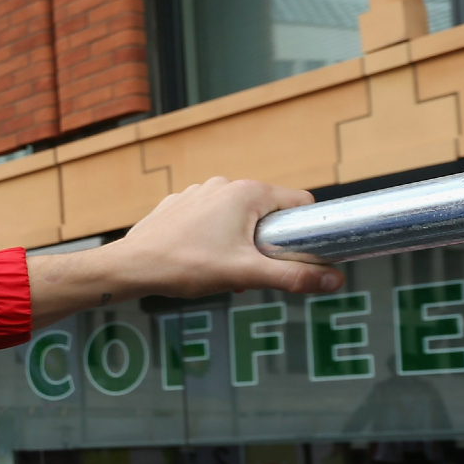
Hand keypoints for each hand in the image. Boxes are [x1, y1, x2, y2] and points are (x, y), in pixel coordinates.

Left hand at [66, 177, 338, 306]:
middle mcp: (225, 184)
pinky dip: (214, 240)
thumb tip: (335, 280)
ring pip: (239, 219)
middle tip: (250, 271)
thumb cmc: (184, 266)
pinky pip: (211, 220)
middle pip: (268, 214)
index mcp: (248, 192)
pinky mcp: (180, 205)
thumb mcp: (245, 274)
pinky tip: (198, 261)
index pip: (300, 205)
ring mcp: (200, 192)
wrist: (128, 267)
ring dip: (241, 245)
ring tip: (221, 270)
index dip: (305, 232)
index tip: (298, 256)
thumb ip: (293, 276)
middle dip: (267, 245)